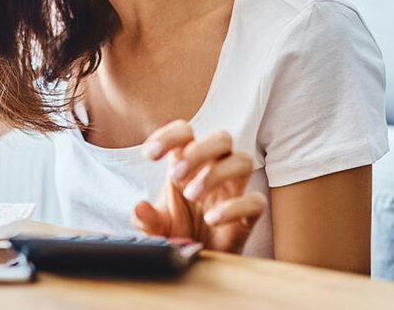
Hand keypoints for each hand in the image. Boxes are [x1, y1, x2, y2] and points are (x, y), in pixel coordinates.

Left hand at [132, 120, 265, 252]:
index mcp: (188, 162)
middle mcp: (214, 169)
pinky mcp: (248, 214)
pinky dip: (233, 207)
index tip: (150, 155)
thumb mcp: (156, 226)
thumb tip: (139, 208)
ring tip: (192, 196)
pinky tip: (211, 220)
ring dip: (216, 175)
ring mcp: (234, 189)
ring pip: (243, 160)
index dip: (169, 135)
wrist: (197, 261)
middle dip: (199, 151)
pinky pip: (255, 201)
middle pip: (222, 137)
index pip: (185, 131)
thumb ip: (146, 218)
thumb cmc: (177, 231)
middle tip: (176, 175)